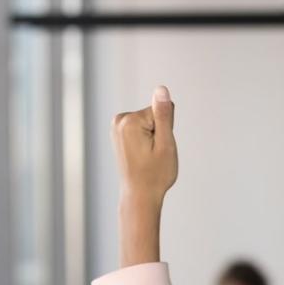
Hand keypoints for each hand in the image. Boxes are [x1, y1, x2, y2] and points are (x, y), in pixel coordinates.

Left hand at [113, 86, 176, 203]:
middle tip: (155, 154)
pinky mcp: (118, 132)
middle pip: (153, 115)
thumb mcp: (165, 144)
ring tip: (148, 156)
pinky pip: (141, 128)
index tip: (160, 148)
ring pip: (148, 122)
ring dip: (153, 138)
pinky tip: (142, 155)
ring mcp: (116, 126)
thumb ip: (163, 114)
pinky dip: (146, 140)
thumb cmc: (156, 174)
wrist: (140, 195)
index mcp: (130, 121)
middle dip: (159, 133)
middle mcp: (119, 120)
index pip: (162, 111)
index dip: (167, 130)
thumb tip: (161, 89)